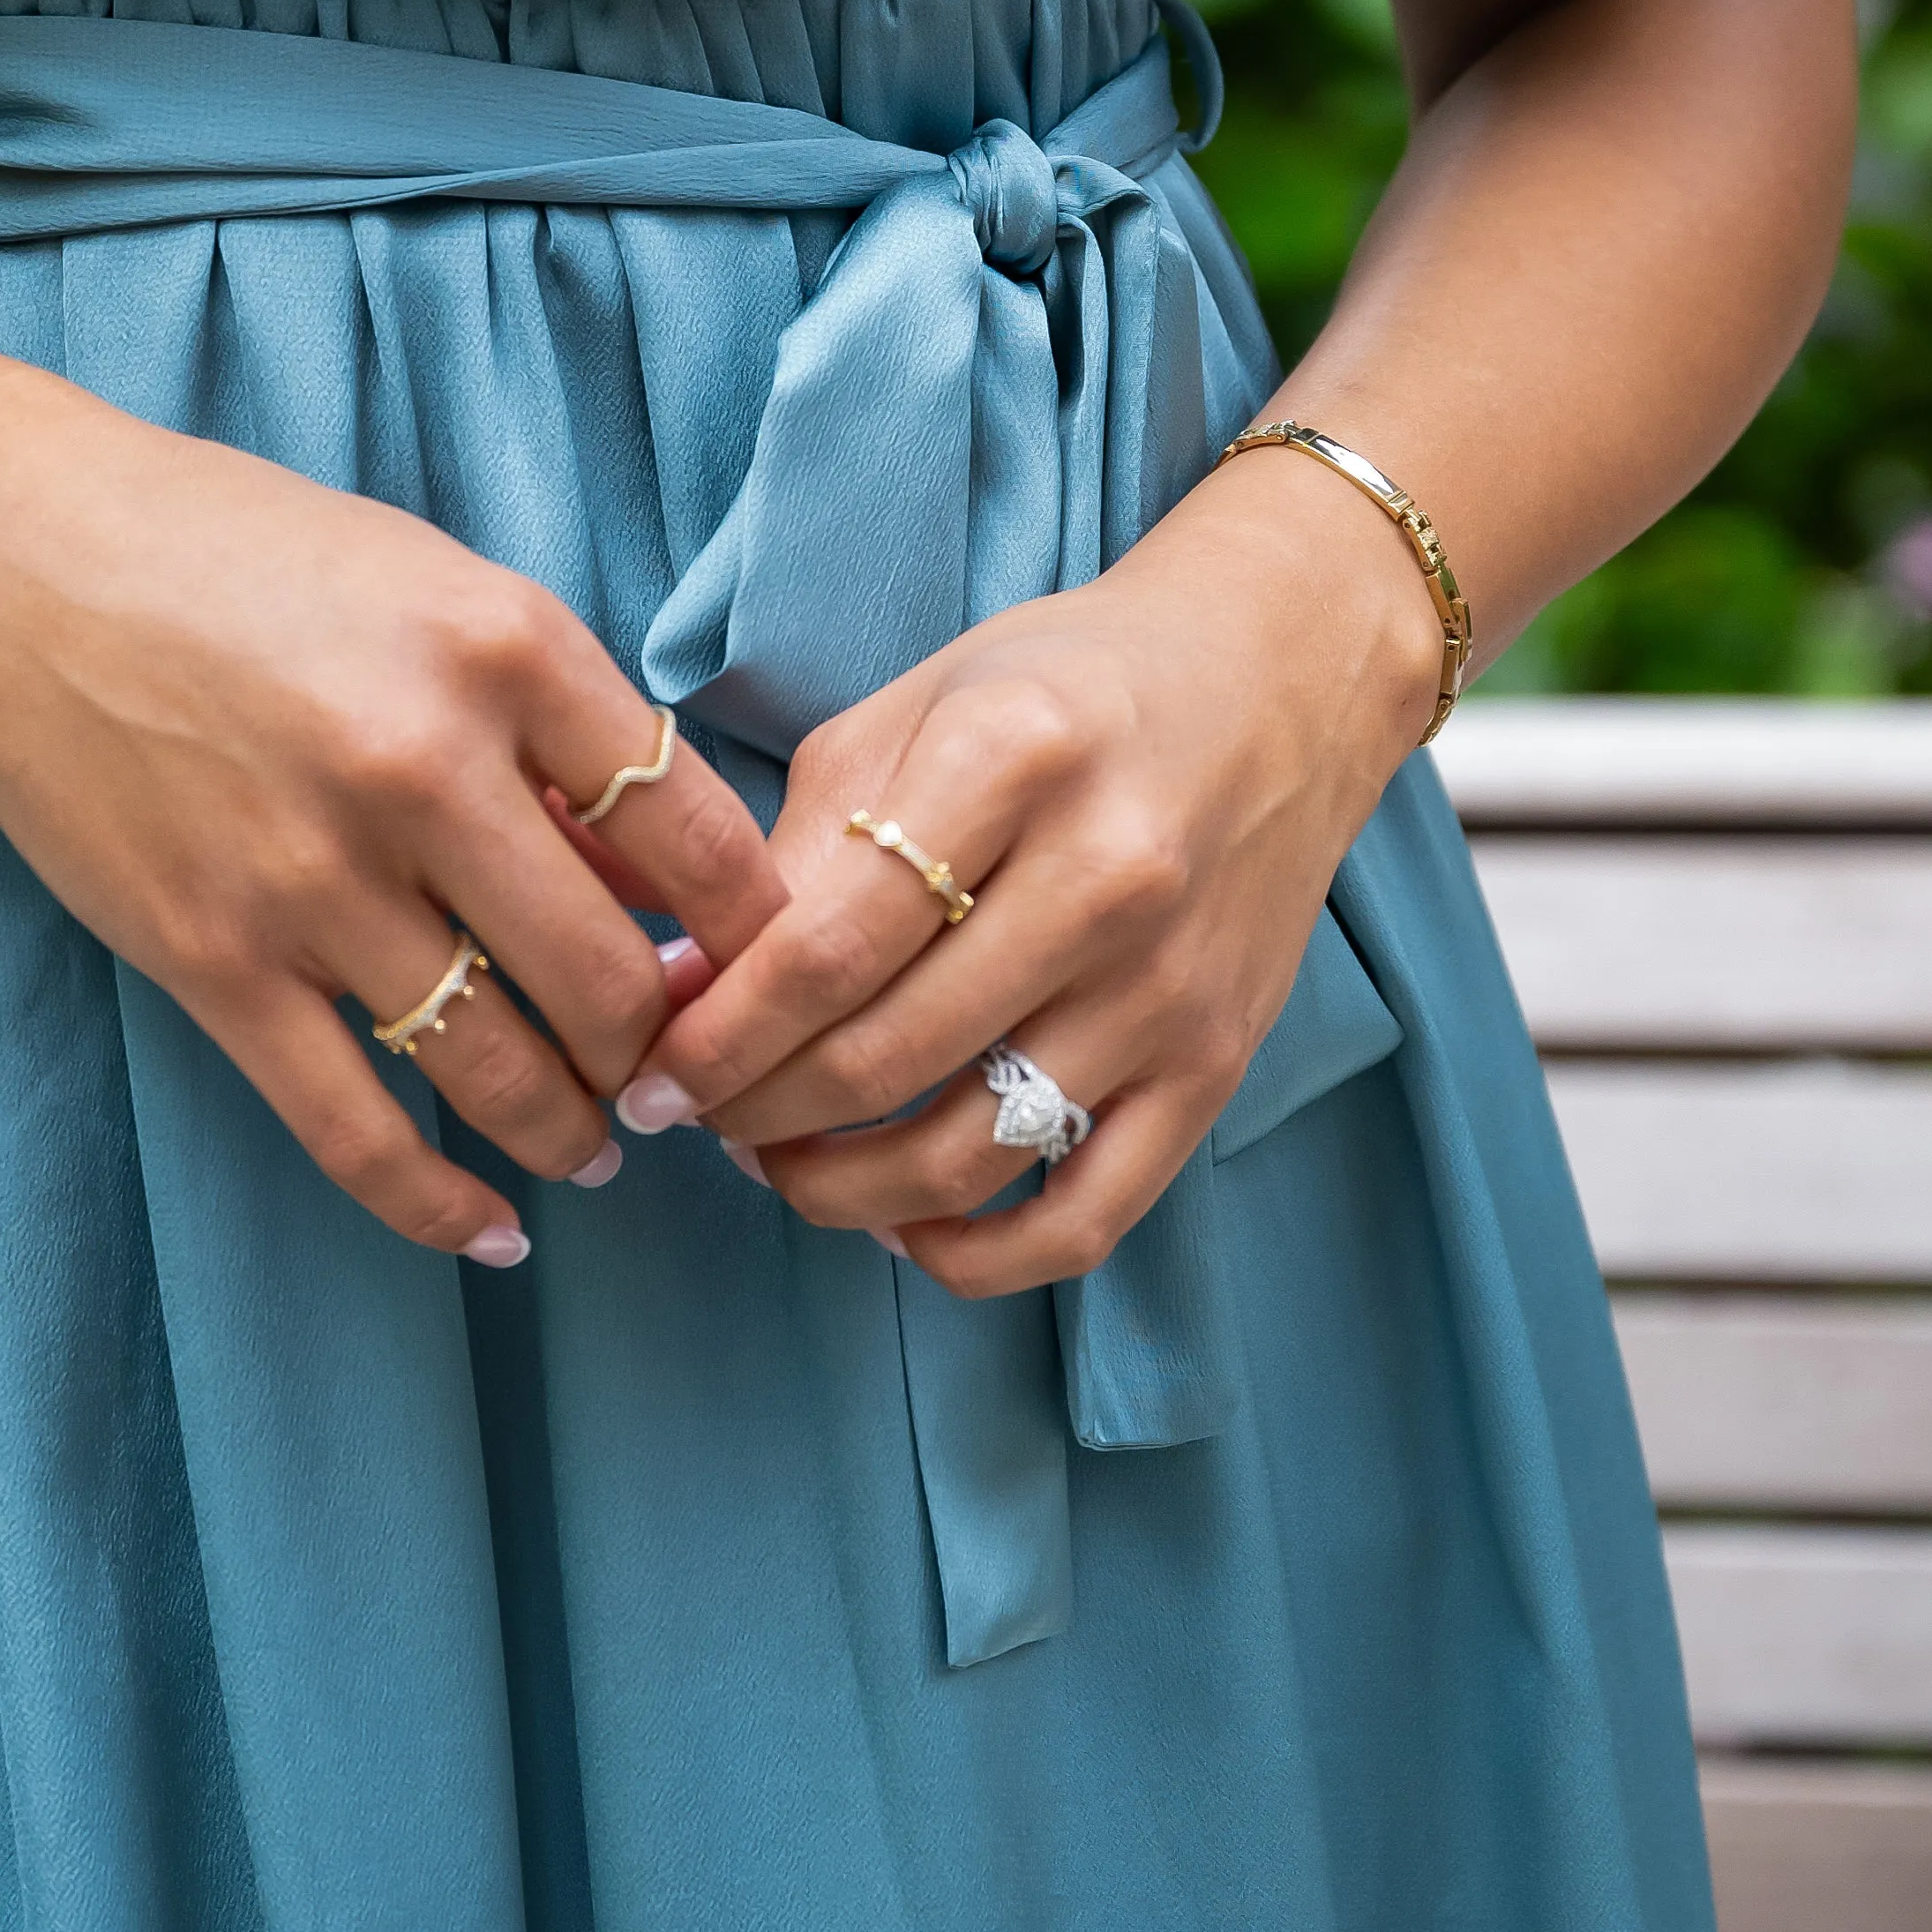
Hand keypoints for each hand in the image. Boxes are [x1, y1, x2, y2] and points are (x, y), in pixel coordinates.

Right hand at [0, 366, 781, 1261]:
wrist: (10, 557)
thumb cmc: (238, 553)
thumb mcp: (432, 589)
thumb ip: (549, 728)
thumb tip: (653, 889)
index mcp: (504, 648)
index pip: (697, 836)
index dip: (752, 936)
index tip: (760, 978)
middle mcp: (422, 765)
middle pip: (613, 978)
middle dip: (665, 1056)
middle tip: (675, 1083)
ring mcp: (312, 877)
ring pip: (503, 1069)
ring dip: (571, 1134)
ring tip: (594, 1149)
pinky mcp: (214, 961)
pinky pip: (356, 1130)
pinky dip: (438, 1208)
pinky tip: (493, 1236)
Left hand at [618, 450, 1442, 1290]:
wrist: (1278, 677)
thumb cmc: (1065, 687)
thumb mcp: (914, 712)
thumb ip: (795, 850)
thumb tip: (682, 994)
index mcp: (1011, 761)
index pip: (823, 950)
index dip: (716, 1036)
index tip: (652, 1073)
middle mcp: (1105, 879)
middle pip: (882, 1061)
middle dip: (755, 1115)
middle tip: (702, 1117)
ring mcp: (1169, 988)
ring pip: (966, 1155)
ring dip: (840, 1192)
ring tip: (782, 1164)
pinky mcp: (1218, 1066)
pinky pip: (1088, 1216)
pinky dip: (979, 1254)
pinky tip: (906, 1224)